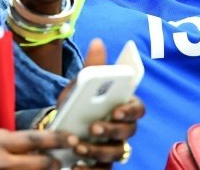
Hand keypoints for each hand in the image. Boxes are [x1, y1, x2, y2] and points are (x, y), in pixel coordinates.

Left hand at [57, 40, 144, 167]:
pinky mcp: (103, 164)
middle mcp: (123, 129)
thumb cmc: (79, 103)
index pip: (137, 109)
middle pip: (128, 132)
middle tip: (94, 128)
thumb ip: (92, 68)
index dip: (130, 110)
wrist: (62, 127)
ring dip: (98, 150)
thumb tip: (97, 42)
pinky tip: (76, 166)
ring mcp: (115, 148)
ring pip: (116, 153)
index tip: (116, 109)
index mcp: (123, 107)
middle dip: (112, 130)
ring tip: (78, 146)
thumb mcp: (81, 85)